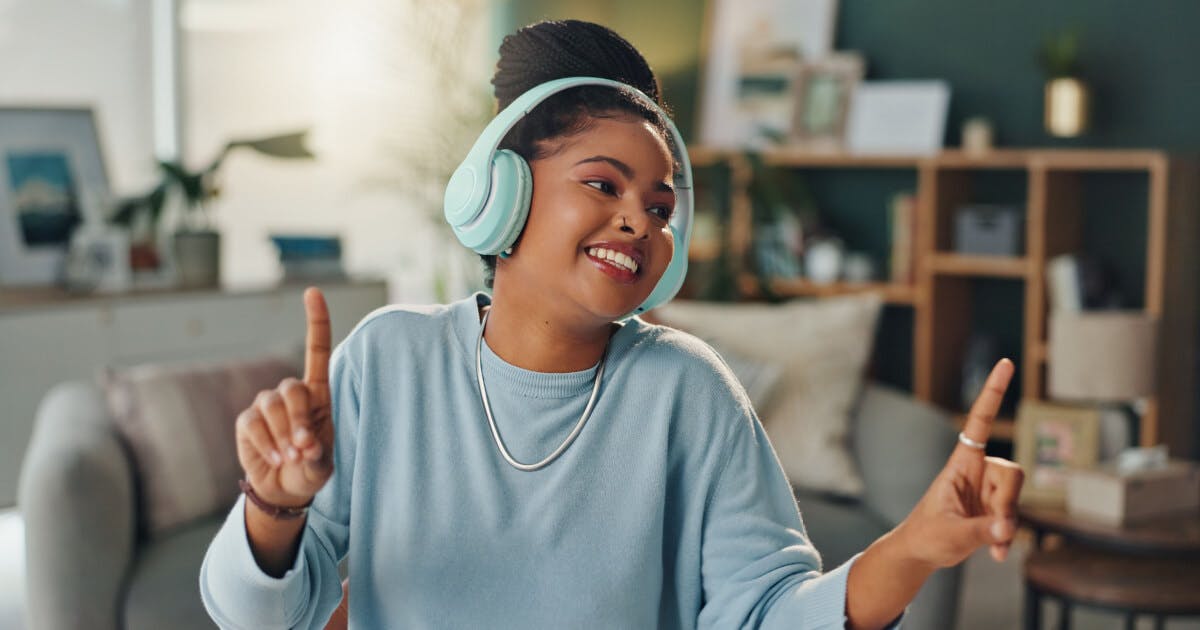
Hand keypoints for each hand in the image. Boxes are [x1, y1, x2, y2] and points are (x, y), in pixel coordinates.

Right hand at [235, 287, 335, 508]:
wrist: (285, 488)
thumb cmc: (311, 468)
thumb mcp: (323, 463)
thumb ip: (317, 453)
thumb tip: (304, 444)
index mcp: (318, 394)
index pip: (317, 350)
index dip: (316, 321)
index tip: (313, 292)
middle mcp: (292, 393)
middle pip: (293, 389)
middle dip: (298, 419)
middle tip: (304, 448)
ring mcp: (266, 405)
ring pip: (271, 407)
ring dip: (282, 436)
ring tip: (290, 458)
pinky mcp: (247, 421)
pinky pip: (254, 425)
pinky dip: (266, 445)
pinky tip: (275, 460)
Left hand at [895, 359, 1024, 566]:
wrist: (921, 552)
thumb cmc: (926, 535)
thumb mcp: (952, 534)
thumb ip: (982, 531)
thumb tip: (1007, 527)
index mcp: (960, 463)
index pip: (980, 421)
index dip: (993, 393)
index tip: (1005, 363)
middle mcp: (977, 471)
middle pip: (1012, 473)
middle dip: (1008, 501)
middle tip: (996, 527)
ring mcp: (988, 490)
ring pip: (1016, 497)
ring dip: (1008, 523)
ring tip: (990, 546)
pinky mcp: (995, 508)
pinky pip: (1015, 516)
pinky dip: (1008, 537)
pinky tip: (995, 555)